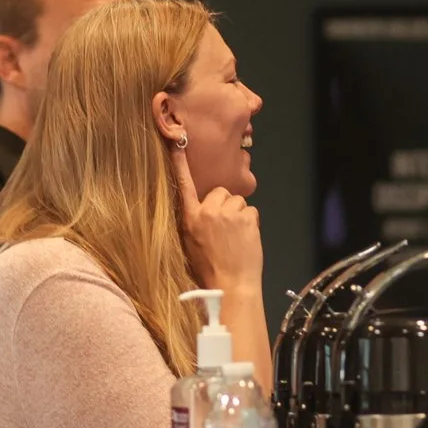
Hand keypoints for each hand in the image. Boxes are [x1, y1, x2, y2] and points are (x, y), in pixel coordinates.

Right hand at [171, 144, 262, 292]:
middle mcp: (207, 211)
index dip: (179, 163)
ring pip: (238, 201)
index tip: (176, 141)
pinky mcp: (246, 217)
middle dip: (225, 205)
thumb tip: (204, 209)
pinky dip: (251, 223)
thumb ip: (196, 221)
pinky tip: (245, 239)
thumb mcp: (191, 243)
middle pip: (220, 192)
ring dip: (239, 215)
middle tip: (225, 228)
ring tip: (235, 236)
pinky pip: (251, 211)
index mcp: (189, 218)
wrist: (231, 285)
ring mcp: (227, 213)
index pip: (183, 185)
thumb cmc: (210, 270)